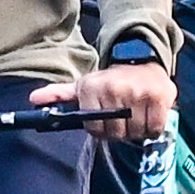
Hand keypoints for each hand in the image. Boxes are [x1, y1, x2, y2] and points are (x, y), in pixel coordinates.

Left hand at [34, 58, 180, 143]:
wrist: (142, 60)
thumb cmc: (110, 80)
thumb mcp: (82, 85)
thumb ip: (59, 94)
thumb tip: (34, 98)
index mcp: (92, 87)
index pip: (94, 128)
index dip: (100, 131)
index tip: (105, 122)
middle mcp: (114, 88)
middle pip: (115, 133)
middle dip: (119, 132)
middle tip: (122, 120)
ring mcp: (138, 92)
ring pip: (136, 133)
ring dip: (137, 131)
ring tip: (135, 116)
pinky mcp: (160, 96)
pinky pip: (155, 128)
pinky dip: (153, 128)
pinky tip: (148, 116)